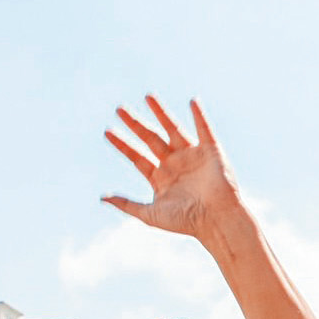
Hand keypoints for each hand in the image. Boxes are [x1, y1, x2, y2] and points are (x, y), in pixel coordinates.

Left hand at [104, 96, 242, 241]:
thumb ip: (127, 205)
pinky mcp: (211, 152)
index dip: (122, 144)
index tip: (107, 132)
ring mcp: (192, 156)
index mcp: (160, 178)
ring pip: (172, 129)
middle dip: (135, 124)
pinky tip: (192, 102)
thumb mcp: (150, 214)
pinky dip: (200, 116)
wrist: (216, 221)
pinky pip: (205, 130)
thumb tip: (102, 198)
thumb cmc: (185, 222)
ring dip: (160, 112)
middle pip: (150, 138)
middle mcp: (175, 163)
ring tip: (147, 96)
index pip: (137, 156)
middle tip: (119, 109)